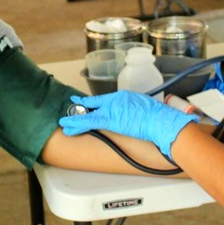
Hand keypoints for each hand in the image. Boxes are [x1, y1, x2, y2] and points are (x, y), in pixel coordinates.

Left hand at [59, 91, 198, 158]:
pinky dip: (78, 124)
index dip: (92, 102)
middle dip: (81, 108)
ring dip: (75, 119)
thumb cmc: (157, 116)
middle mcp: (115, 100)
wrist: (159, 119)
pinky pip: (89, 122)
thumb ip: (133, 109)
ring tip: (64, 122)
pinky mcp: (110, 120)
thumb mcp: (143, 106)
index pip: (103, 100)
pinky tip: (69, 127)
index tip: (84, 101)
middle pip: (94, 104)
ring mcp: (111, 109)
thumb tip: (131, 116)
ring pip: (88, 113)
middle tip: (71, 107)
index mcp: (123, 97)